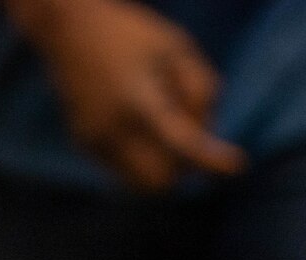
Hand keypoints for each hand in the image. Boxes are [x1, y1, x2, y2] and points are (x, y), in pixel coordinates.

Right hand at [10, 0, 246, 191]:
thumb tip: (206, 137)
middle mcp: (113, 127)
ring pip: (142, 185)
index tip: (238, 165)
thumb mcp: (177, 46)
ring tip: (161, 126)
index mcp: (138, 98)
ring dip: (162, 168)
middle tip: (188, 132)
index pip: (180, 142)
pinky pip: (124, 170)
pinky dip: (142, 158)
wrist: (67, 27)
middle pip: (163, 180)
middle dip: (182, 167)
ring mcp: (95, 140)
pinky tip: (139, 122)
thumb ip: (201, 89)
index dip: (211, 159)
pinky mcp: (86, 144)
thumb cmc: (131, 33)